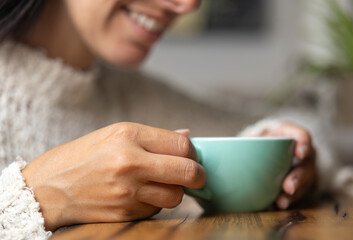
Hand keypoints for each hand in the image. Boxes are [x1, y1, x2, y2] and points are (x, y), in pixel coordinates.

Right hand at [22, 123, 205, 230]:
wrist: (45, 188)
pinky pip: (155, 210)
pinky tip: (139, 196)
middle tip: (197, 176)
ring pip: (176, 196)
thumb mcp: (113, 134)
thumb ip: (154, 136)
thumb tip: (187, 136)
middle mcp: (130, 162)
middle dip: (199, 175)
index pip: (181, 144)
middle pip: (188, 172)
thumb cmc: (80, 156)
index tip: (192, 156)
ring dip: (175, 191)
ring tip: (160, 184)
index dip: (193, 152)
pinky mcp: (124, 213)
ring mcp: (127, 191)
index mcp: (128, 135)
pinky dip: (154, 204)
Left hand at [245, 121, 316, 208]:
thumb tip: (214, 155)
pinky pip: (299, 193)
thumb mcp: (248, 138)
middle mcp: (297, 150)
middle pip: (306, 161)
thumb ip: (240, 143)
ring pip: (306, 179)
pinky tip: (277, 206)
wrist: (257, 152)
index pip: (298, 133)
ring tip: (281, 202)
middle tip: (288, 186)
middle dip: (299, 175)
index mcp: (283, 133)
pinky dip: (289, 200)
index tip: (301, 151)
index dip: (302, 140)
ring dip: (295, 193)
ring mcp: (301, 167)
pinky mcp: (299, 183)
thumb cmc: (253, 142)